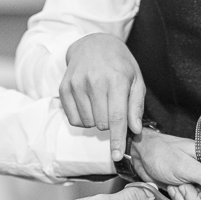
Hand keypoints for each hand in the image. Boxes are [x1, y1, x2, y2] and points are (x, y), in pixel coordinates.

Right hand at [61, 33, 145, 160]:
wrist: (93, 44)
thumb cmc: (119, 65)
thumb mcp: (136, 80)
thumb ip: (136, 105)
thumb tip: (134, 130)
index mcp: (116, 80)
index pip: (116, 118)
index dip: (117, 140)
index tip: (116, 156)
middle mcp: (94, 82)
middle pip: (102, 124)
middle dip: (110, 124)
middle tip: (113, 108)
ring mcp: (76, 84)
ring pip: (87, 123)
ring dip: (96, 121)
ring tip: (101, 103)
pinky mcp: (64, 88)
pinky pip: (74, 119)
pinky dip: (83, 119)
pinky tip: (89, 104)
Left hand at [130, 128, 200, 199]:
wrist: (140, 154)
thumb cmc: (161, 152)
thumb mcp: (186, 166)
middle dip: (194, 195)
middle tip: (183, 184)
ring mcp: (195, 181)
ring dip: (183, 196)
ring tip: (175, 183)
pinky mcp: (185, 188)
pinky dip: (177, 197)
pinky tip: (171, 187)